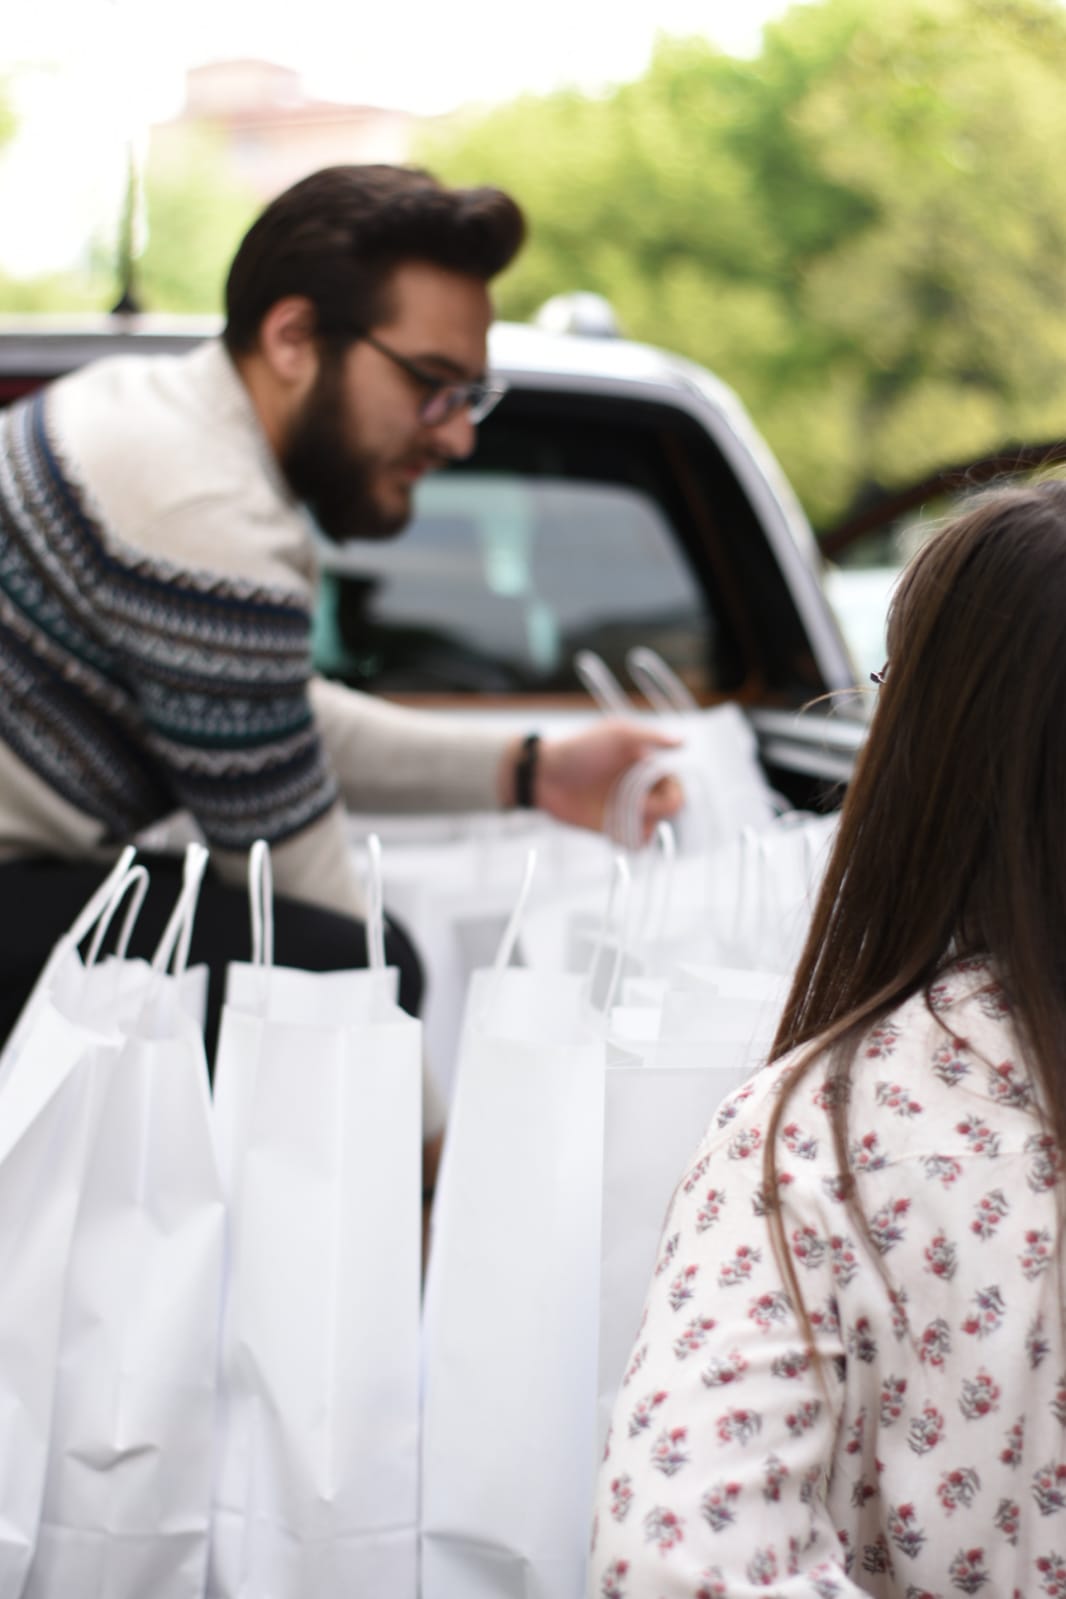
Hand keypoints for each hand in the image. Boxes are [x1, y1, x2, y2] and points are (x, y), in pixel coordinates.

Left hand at [502, 721, 683, 841]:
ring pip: (656, 827)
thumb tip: (685, 741)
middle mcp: (642, 789)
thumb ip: (651, 738)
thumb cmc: (581, 748)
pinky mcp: (614, 829)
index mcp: (648, 765)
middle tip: (636, 800)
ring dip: (645, 824)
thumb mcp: (618, 734)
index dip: (674, 787)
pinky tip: (617, 828)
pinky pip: (637, 843)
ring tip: (623, 813)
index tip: (658, 783)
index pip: (678, 782)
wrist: (545, 775)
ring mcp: (628, 810)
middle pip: (672, 807)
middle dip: (659, 806)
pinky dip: (633, 839)